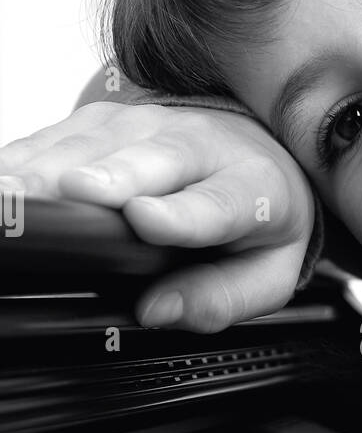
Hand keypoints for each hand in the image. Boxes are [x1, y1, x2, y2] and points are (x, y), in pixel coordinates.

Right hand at [0, 101, 315, 330]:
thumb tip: (160, 311)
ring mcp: (150, 126)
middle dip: (112, 174)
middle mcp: (200, 146)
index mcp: (250, 188)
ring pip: (98, 143)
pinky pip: (60, 134)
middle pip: (153, 159)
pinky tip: (6, 180)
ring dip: (54, 165)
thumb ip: (221, 298)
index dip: (181, 214)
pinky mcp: (106, 120)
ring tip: (16, 192)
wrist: (257, 152)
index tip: (145, 219)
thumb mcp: (265, 273)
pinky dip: (30, 157)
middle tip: (74, 193)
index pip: (217, 204)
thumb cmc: (256, 219)